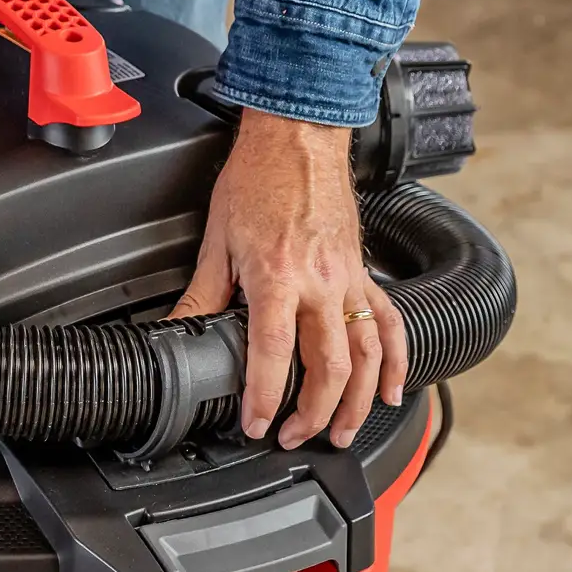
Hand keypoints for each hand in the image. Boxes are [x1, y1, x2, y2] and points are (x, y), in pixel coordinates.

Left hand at [169, 108, 407, 449]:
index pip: (274, 353)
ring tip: (344, 432)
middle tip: (294, 437)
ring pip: (367, 354)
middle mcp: (321, 282)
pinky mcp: (364, 271)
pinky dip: (396, 361)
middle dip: (314, 412)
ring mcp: (350, 278)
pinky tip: (392, 391)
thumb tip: (175, 331)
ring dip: (359, 401)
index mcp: (278, 276)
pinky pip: (390, 322)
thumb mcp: (216, 240)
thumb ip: (201, 295)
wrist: (299, 134)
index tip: (256, 425)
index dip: (266, 397)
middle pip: (329, 365)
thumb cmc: (258, 178)